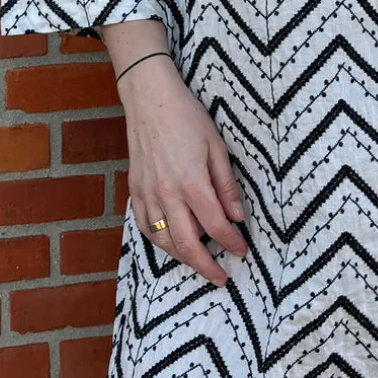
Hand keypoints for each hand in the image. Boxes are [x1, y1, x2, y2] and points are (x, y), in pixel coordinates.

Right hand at [119, 56, 247, 285]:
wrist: (149, 99)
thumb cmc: (187, 118)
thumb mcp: (217, 148)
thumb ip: (226, 186)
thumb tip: (237, 217)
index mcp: (192, 183)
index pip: (216, 226)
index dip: (232, 244)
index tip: (242, 252)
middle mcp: (167, 194)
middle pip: (187, 244)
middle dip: (206, 266)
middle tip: (220, 278)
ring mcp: (147, 194)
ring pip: (163, 241)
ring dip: (182, 259)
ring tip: (198, 264)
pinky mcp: (135, 190)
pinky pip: (145, 227)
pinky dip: (159, 242)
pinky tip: (171, 244)